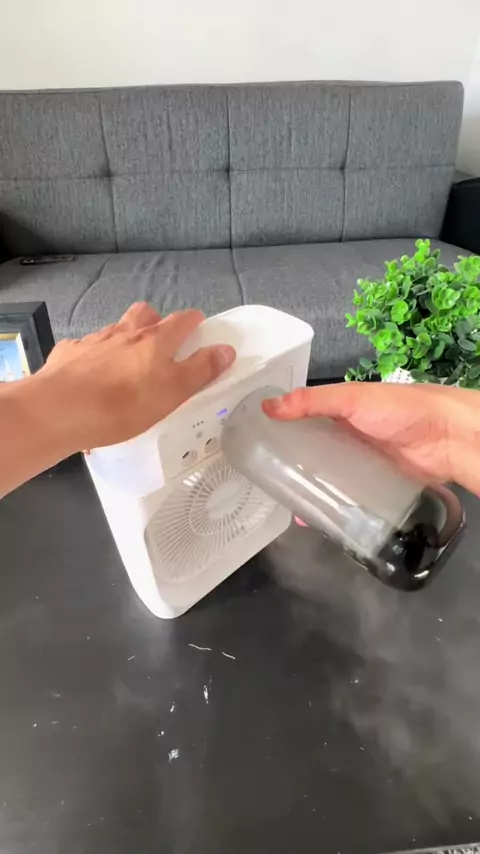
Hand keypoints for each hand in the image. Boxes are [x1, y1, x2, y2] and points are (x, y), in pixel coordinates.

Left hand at [41, 303, 235, 450]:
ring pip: (114, 330)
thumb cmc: (123, 405)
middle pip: (144, 313)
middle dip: (155, 321)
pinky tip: (90, 374)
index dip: (193, 322)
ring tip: (125, 363)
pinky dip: (92, 356)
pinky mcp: (68, 353)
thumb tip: (226, 349)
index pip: (182, 320)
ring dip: (124, 338)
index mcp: (155, 340)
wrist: (60, 409)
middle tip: (160, 343)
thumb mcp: (173, 392)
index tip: (199, 328)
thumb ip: (200, 370)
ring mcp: (94, 340)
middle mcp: (125, 332)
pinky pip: (85, 348)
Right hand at [263, 382, 479, 496]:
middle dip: (291, 467)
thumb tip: (269, 406)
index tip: (255, 447)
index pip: (302, 421)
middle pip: (312, 454)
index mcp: (339, 412)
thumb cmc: (399, 409)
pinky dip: (332, 507)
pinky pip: (348, 498)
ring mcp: (360, 464)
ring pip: (328, 479)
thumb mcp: (351, 399)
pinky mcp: (373, 486)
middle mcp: (347, 438)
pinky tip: (315, 519)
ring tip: (286, 505)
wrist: (445, 437)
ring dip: (310, 491)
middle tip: (267, 483)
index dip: (280, 432)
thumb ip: (312, 402)